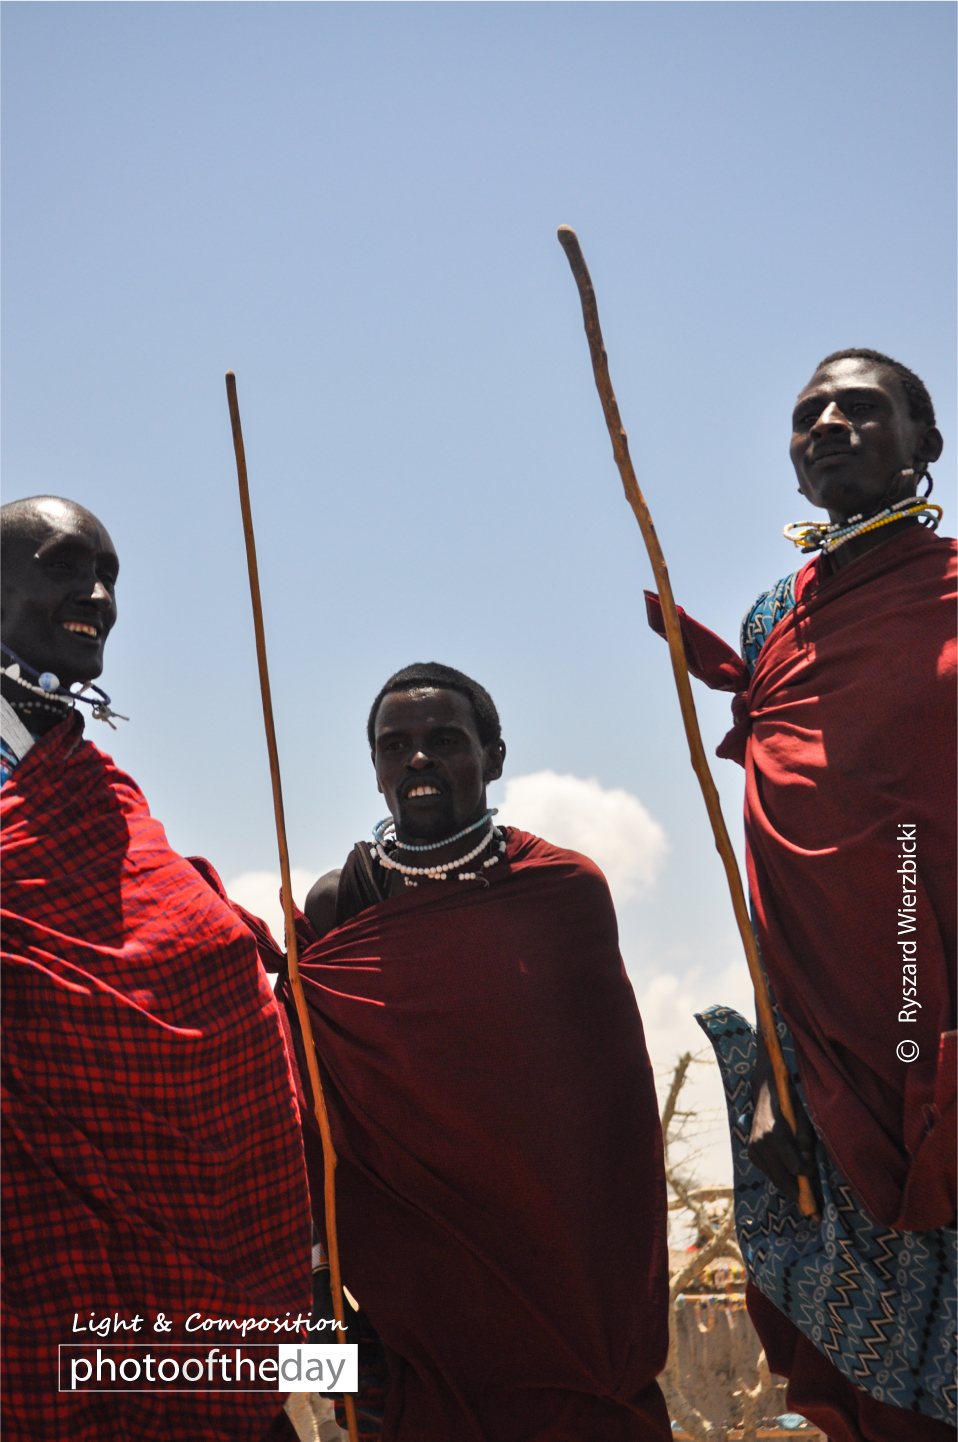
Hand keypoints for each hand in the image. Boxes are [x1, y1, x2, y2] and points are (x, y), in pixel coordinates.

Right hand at [748, 1030, 822, 1211]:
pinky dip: (779, 1178)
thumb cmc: (790, 1101)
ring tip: (805, 1202)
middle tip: (814, 1213)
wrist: (766, 1087)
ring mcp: (753, 1148)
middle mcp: (761, 1144)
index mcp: (776, 1136)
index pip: (796, 1168)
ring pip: (774, 1178)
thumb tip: (808, 1164)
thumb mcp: (804, 1118)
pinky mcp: (751, 1151)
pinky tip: (791, 1182)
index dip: (809, 1178)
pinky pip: (768, 1171)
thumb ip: (806, 1141)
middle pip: (783, 1180)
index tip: (817, 1183)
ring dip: (789, 1189)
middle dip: (799, 1196)